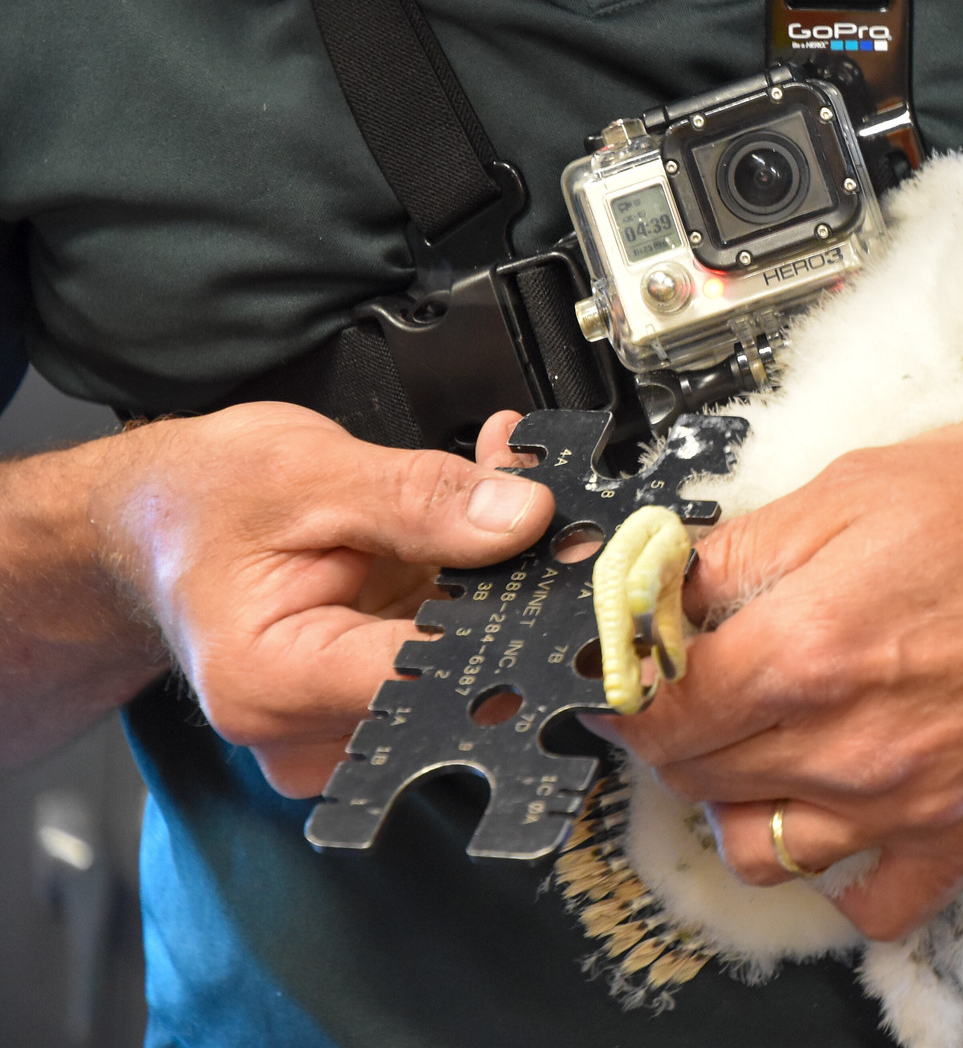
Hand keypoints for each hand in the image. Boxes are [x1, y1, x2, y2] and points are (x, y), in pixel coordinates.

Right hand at [94, 404, 552, 795]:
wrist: (152, 521)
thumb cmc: (198, 501)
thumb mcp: (306, 470)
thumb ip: (421, 497)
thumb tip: (524, 516)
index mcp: (275, 684)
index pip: (434, 678)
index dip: (518, 624)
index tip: (574, 565)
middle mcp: (312, 727)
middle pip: (462, 675)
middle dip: (520, 587)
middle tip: (553, 503)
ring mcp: (347, 719)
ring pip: (471, 657)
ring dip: (506, 576)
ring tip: (510, 490)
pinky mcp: (377, 695)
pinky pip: (456, 643)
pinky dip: (480, 581)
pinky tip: (491, 516)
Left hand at [601, 421, 962, 940]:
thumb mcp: (879, 478)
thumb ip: (758, 539)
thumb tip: (673, 576)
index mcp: (810, 642)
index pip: (655, 697)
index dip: (629, 673)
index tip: (637, 653)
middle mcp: (849, 740)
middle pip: (695, 774)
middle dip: (679, 727)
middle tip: (706, 678)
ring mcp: (908, 801)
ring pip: (762, 850)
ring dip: (741, 803)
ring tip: (767, 745)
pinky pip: (870, 904)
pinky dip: (845, 875)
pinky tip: (852, 812)